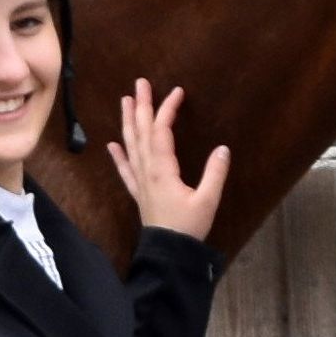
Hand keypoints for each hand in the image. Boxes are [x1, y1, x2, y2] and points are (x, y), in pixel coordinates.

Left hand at [107, 78, 229, 240]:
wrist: (168, 252)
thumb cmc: (188, 227)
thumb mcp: (208, 200)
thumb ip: (215, 174)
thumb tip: (223, 149)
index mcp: (162, 169)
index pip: (161, 131)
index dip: (167, 109)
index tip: (177, 92)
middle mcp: (147, 170)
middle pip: (141, 132)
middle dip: (141, 106)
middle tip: (140, 83)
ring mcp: (140, 180)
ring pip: (130, 145)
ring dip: (128, 122)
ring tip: (125, 102)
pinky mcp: (139, 192)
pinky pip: (125, 169)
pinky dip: (118, 155)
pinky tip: (112, 144)